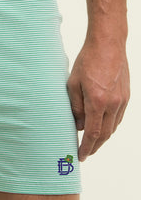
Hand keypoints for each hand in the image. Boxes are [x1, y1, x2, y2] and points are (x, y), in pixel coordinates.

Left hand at [66, 36, 129, 160]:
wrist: (108, 44)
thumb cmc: (87, 61)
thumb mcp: (73, 84)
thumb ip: (75, 107)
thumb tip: (79, 126)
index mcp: (98, 102)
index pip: (92, 133)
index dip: (86, 147)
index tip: (80, 156)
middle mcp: (113, 104)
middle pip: (105, 134)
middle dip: (95, 147)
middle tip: (85, 153)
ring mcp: (122, 100)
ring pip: (113, 127)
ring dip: (103, 138)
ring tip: (92, 143)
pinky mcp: (127, 95)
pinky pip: (118, 117)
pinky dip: (110, 126)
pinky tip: (102, 127)